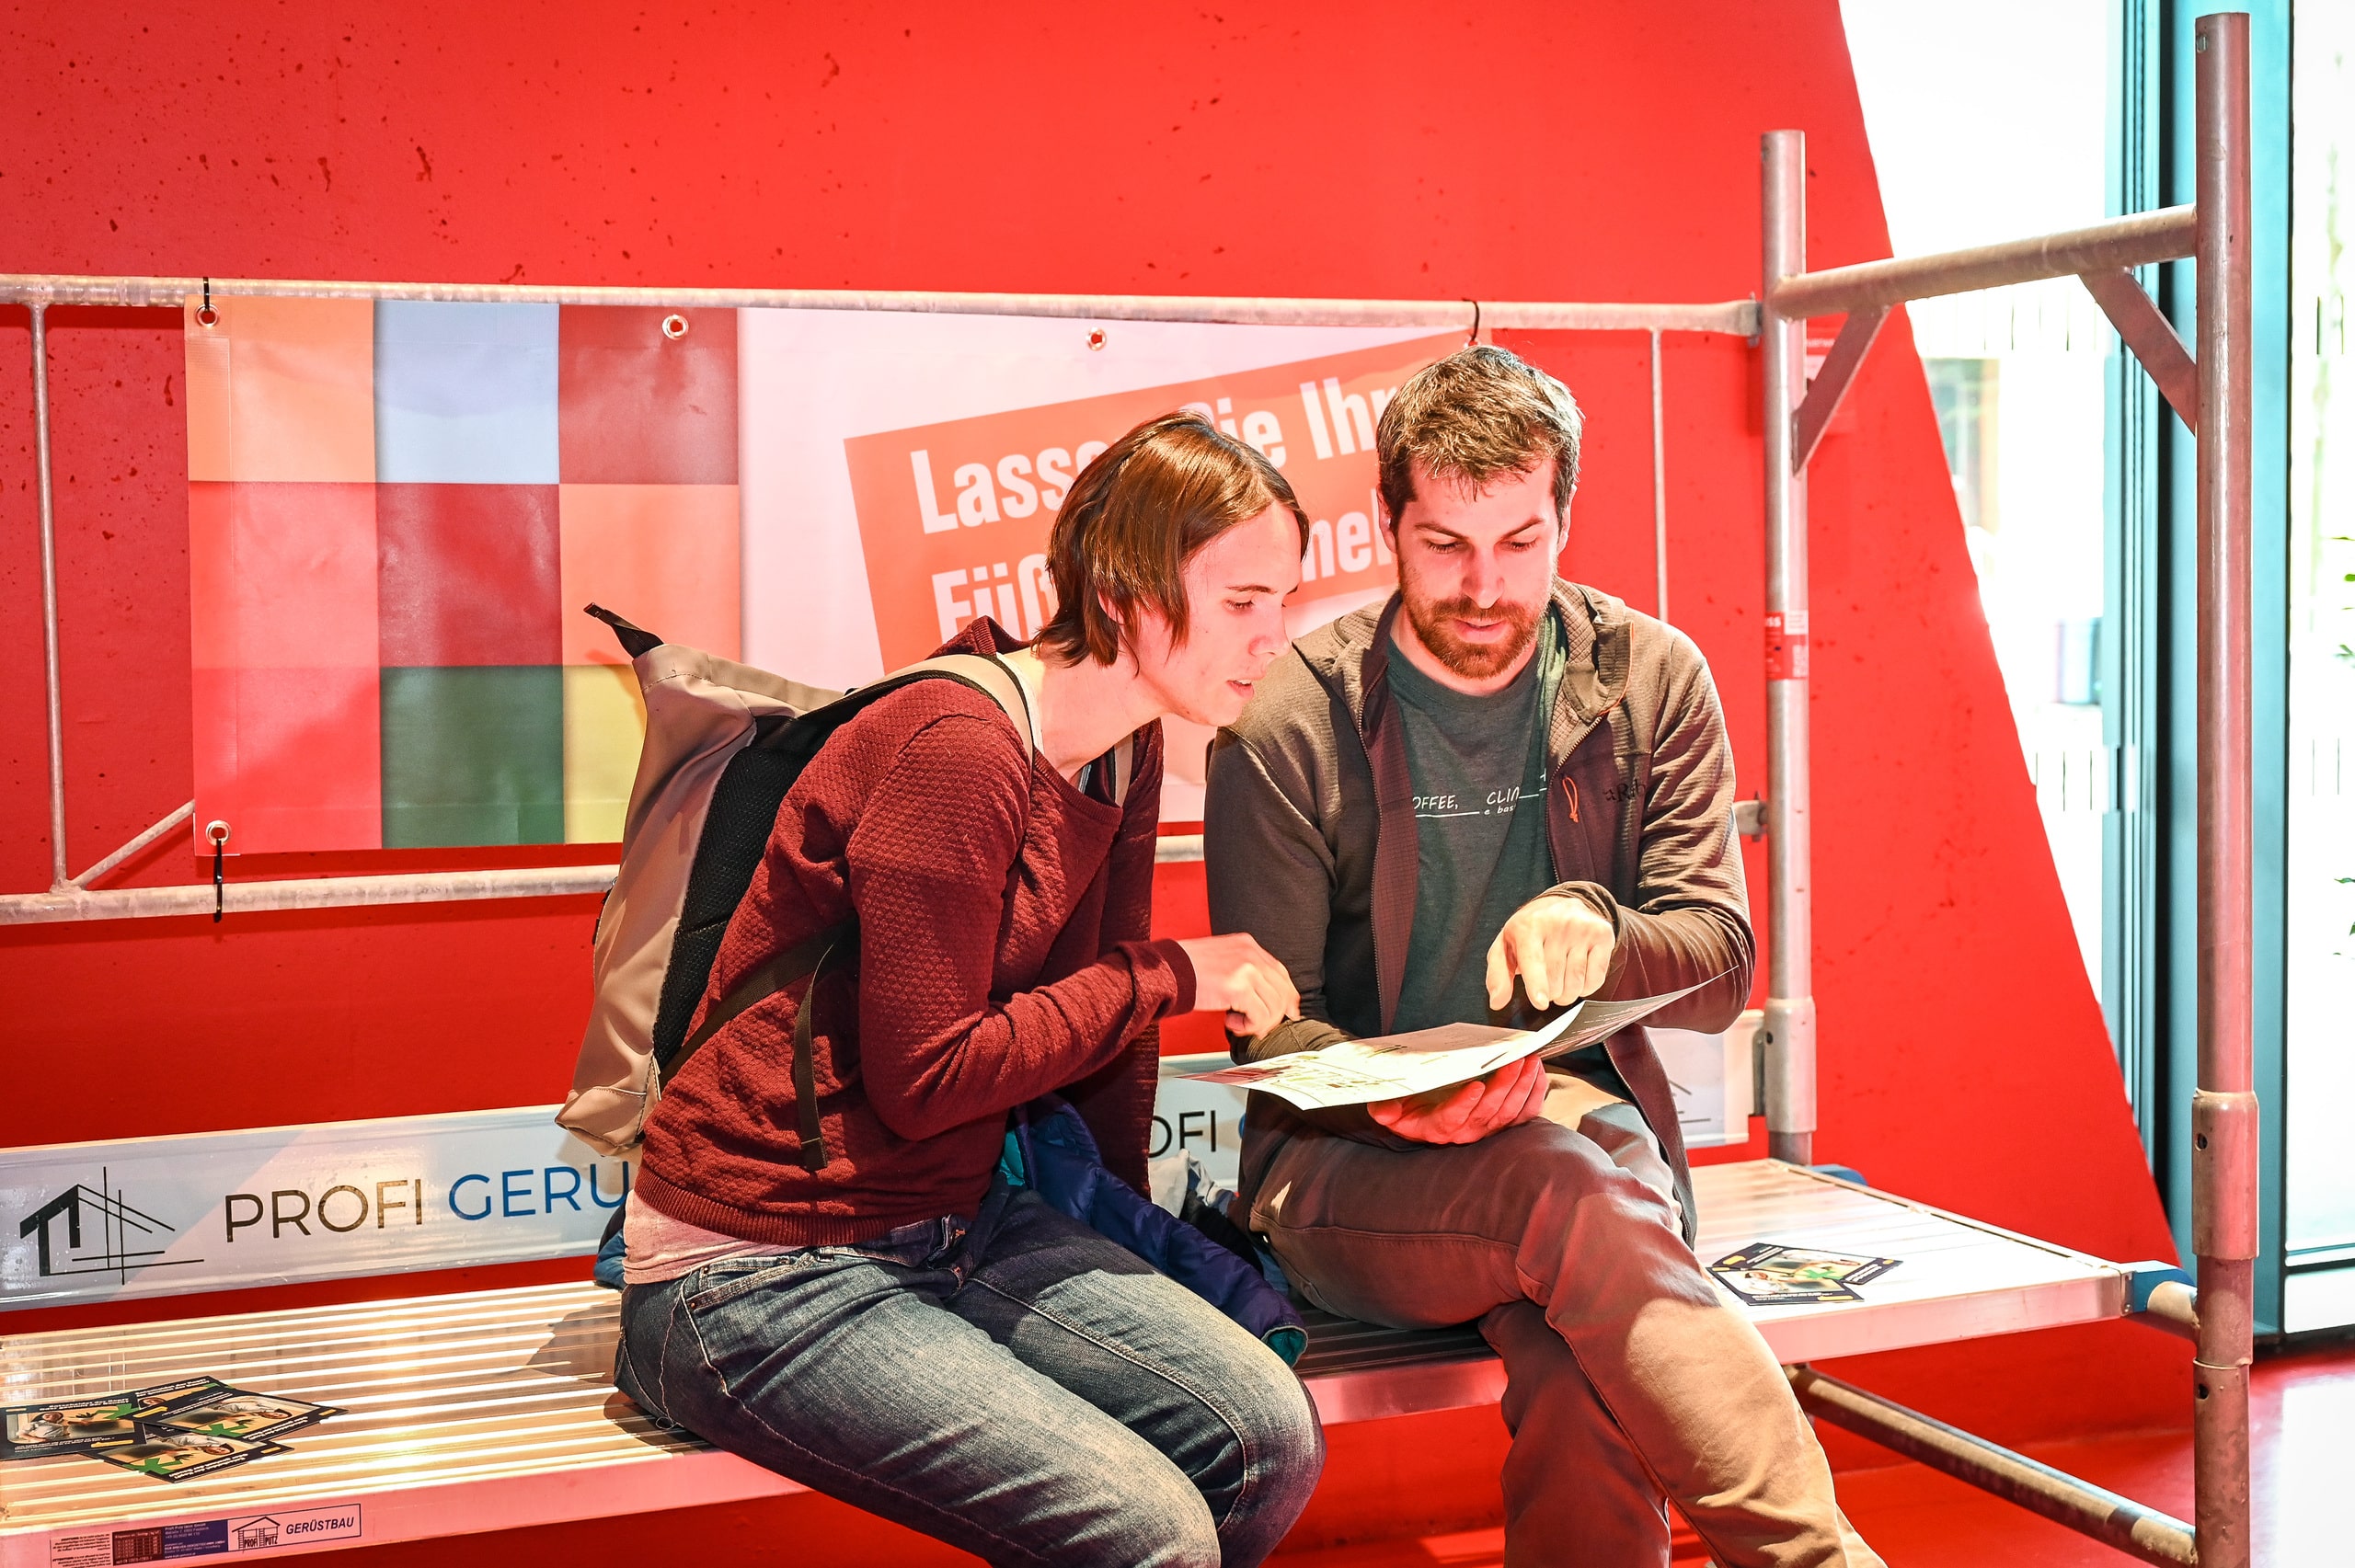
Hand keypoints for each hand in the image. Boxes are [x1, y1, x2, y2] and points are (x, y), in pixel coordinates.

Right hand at [1175, 933, 1299, 1039]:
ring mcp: (1247, 970)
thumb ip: (1244, 971)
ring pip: (1273, 1007)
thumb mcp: (1221, 959)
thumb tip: (1263, 996)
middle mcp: (1251, 954)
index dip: (1287, 996)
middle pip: (1282, 991)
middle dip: (1274, 1015)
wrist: (1165, 970)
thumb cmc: (1185, 968)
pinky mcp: (1238, 988)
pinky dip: (1248, 1026)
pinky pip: (1259, 1016)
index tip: (1288, 1012)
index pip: (1280, 972)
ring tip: (1237, 1022)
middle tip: (1257, 1026)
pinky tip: (1230, 1022)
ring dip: (1257, 1022)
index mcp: (1247, 945)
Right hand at [1369, 1055, 1549, 1143]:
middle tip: (1515, 1060)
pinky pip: (1524, 1113)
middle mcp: (1465, 1132)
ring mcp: (1487, 1128)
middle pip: (1489, 1112)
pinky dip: (1534, 1094)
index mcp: (1437, 1127)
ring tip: (1529, 1061)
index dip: (1464, 1105)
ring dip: (1522, 1086)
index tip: (1475, 1086)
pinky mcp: (1503, 1123)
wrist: (1426, 1117)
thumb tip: (1383, 1108)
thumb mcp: (1390, 1108)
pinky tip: (1537, 1073)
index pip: (1452, 1119)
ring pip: (1510, 1112)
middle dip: (1504, 1085)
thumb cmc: (1412, 1108)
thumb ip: (1385, 1109)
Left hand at [1485, 894, 1614, 1011]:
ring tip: (1560, 977)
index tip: (1540, 1001)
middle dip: (1549, 993)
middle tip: (1545, 980)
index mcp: (1527, 926)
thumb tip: (1497, 1001)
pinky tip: (1577, 972)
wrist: (1559, 904)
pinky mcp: (1602, 934)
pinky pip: (1595, 980)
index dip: (1536, 984)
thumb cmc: (1528, 933)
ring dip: (1567, 993)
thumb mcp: (1504, 948)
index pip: (1533, 960)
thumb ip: (1497, 976)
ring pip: (1576, 984)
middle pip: (1555, 982)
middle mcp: (1557, 924)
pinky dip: (1586, 987)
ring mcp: (1582, 928)